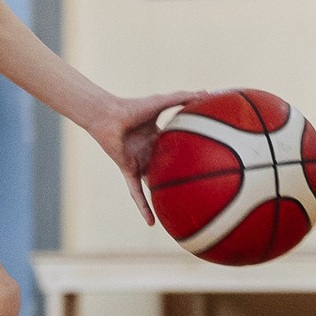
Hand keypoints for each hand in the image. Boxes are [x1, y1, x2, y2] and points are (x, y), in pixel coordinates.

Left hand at [86, 90, 214, 225]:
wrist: (108, 115)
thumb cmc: (133, 106)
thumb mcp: (162, 103)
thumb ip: (183, 98)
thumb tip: (207, 92)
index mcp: (159, 139)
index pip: (178, 150)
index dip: (189, 156)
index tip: (206, 163)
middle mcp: (150, 153)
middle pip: (168, 170)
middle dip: (179, 182)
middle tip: (198, 196)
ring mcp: (140, 164)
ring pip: (154, 186)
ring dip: (163, 200)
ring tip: (178, 217)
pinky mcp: (129, 171)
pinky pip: (137, 193)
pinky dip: (143, 207)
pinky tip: (151, 223)